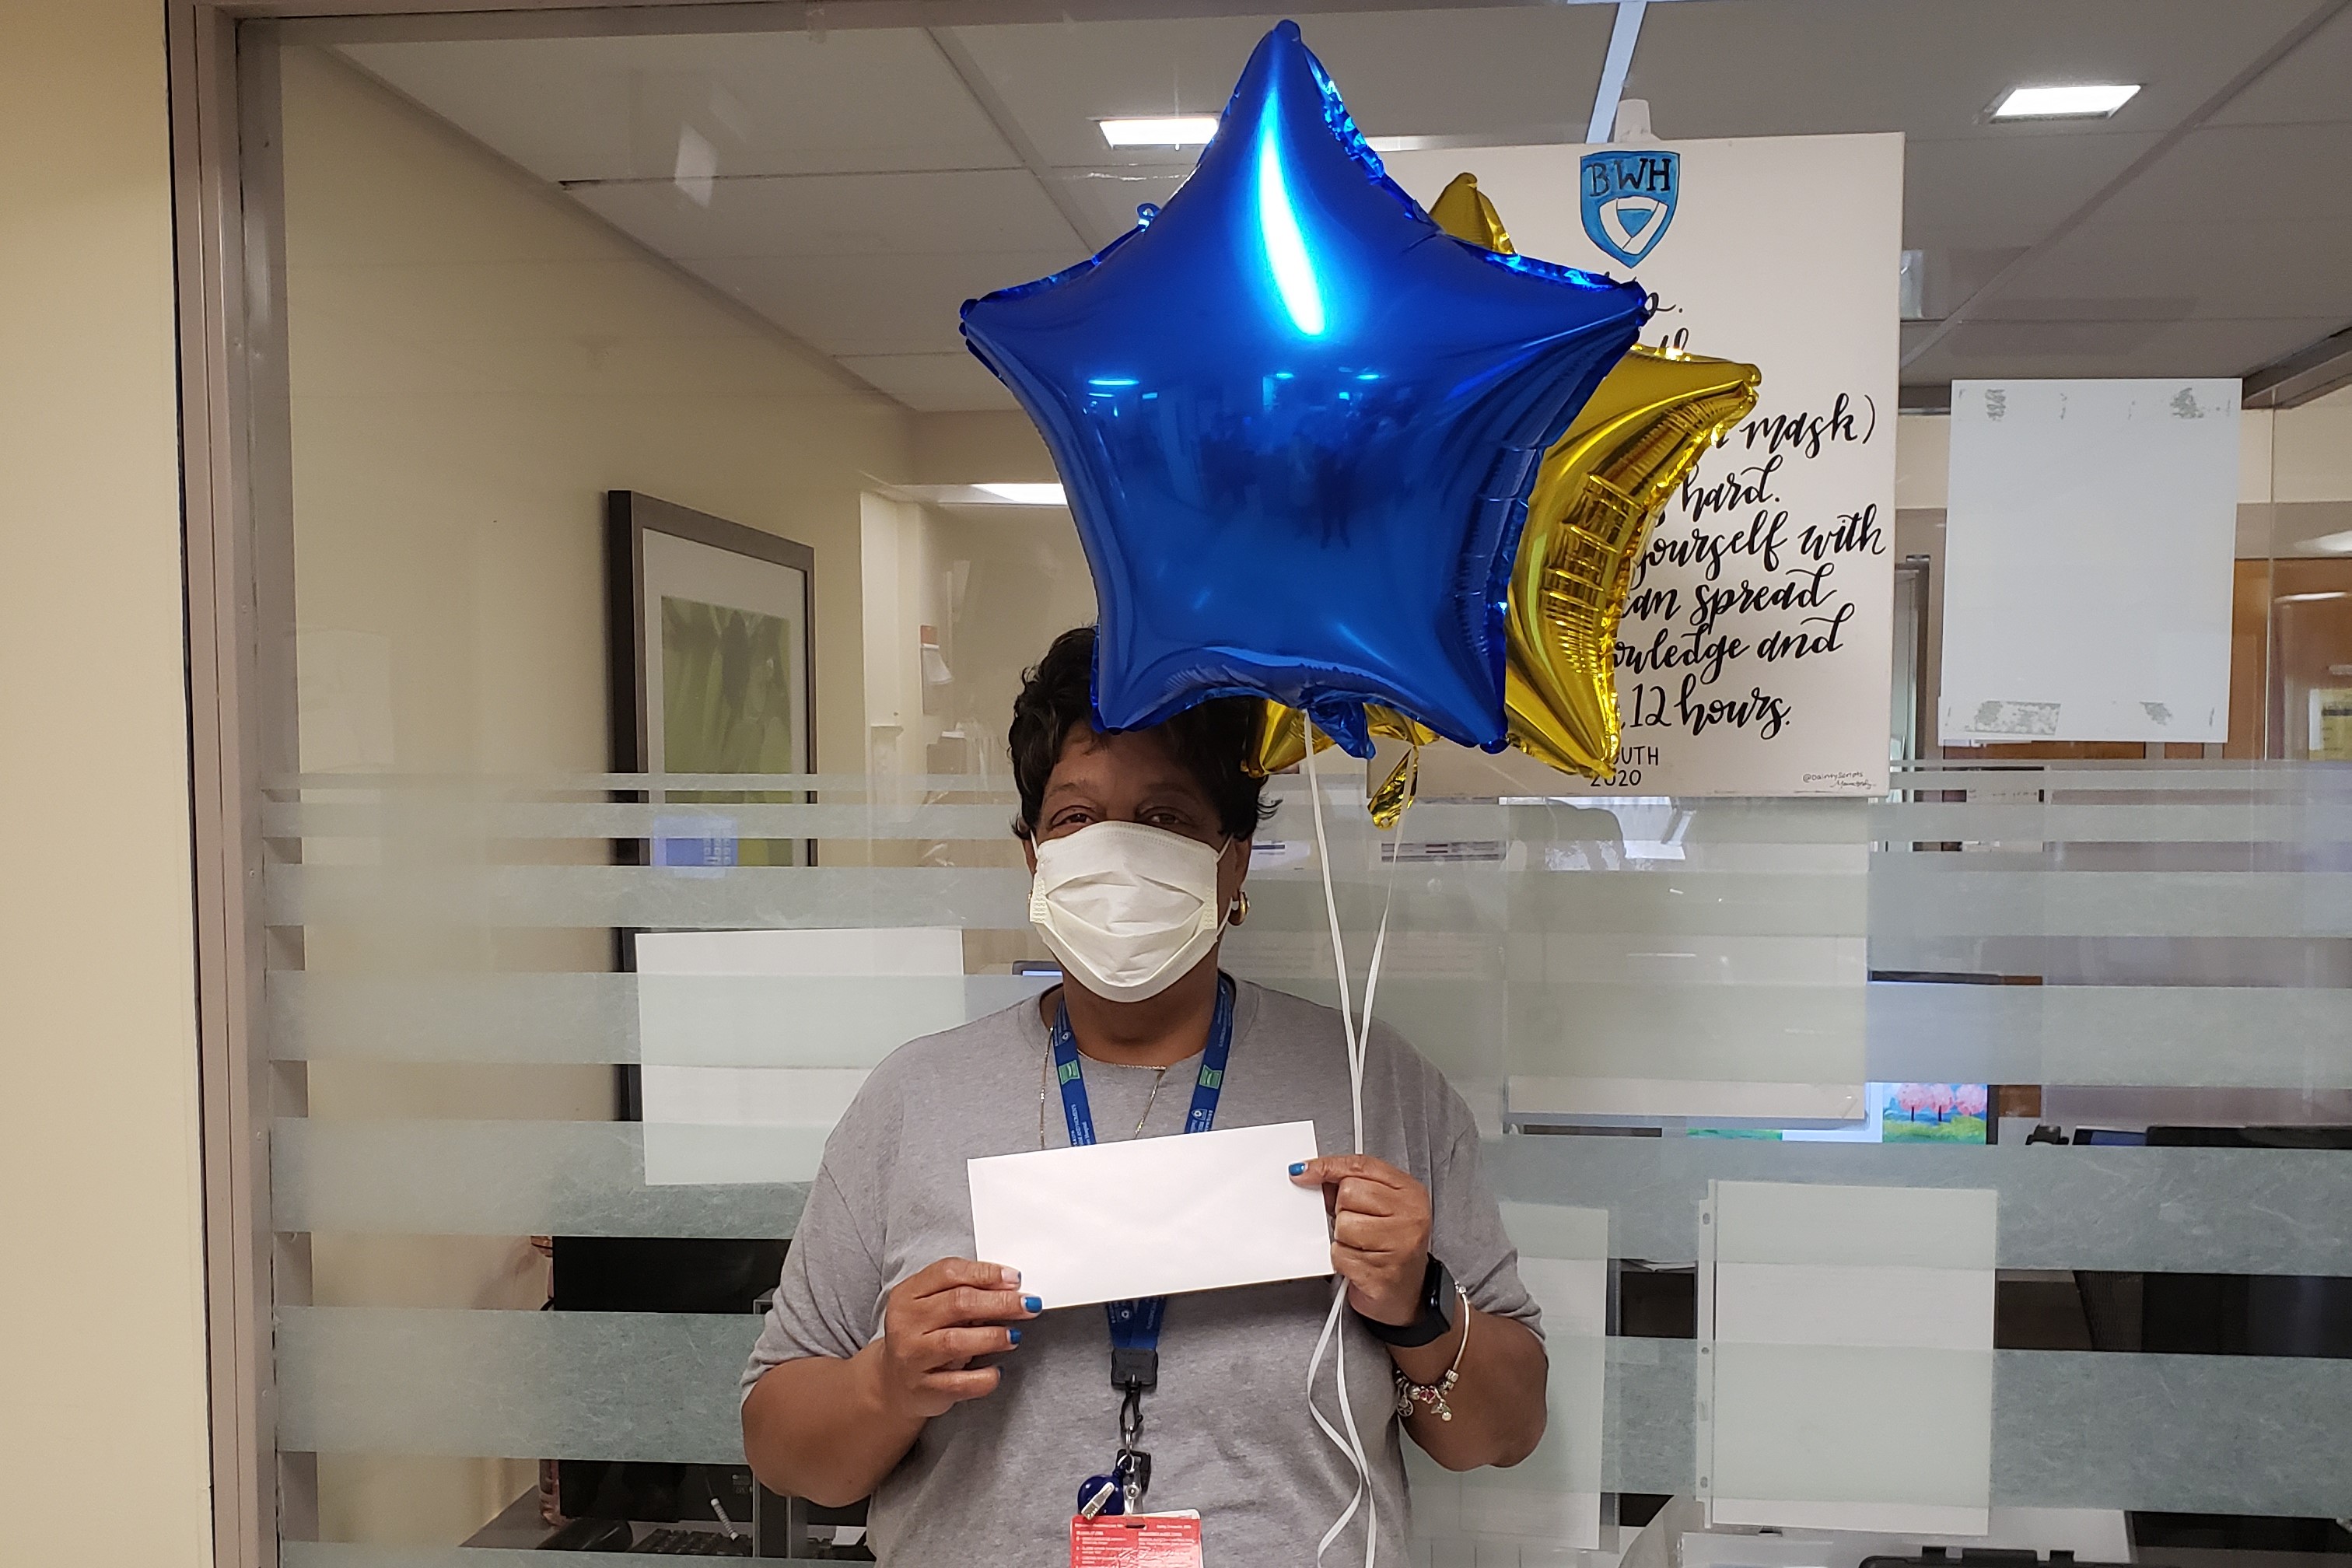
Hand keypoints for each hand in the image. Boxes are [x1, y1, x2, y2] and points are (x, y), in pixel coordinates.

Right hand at [864, 1258, 1040, 1420]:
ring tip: (1015, 1336)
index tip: (1015, 1278)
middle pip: (958, 1303)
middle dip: (1000, 1302)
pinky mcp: (924, 1389)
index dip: (985, 1273)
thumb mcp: (933, 1307)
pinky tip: (997, 1371)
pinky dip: (984, 1377)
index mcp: (907, 1294)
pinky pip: (961, 1383)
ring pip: (956, 1341)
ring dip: (993, 1337)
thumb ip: (963, 1293)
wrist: (894, 1384)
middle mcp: (905, 1323)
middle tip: (1029, 1305)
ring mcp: (912, 1357)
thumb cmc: (923, 1337)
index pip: (948, 1272)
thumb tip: (1010, 1287)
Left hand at [1291, 1155, 1431, 1326]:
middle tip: (1358, 1224)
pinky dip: (1342, 1260)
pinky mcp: (1382, 1272)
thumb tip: (1312, 1174)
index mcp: (1409, 1191)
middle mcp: (1409, 1216)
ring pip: (1343, 1225)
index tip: (1304, 1171)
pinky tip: (1360, 1262)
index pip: (1360, 1166)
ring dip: (1342, 1238)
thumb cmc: (1392, 1246)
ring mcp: (1399, 1245)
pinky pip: (1340, 1255)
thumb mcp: (1381, 1205)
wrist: (1408, 1293)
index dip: (1328, 1166)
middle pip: (1348, 1193)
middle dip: (1342, 1210)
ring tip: (1360, 1245)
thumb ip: (1352, 1184)